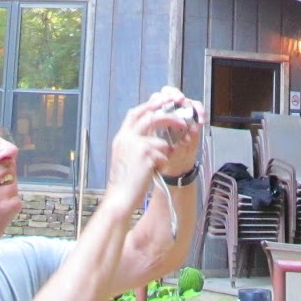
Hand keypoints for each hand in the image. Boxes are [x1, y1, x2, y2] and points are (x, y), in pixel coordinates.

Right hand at [104, 88, 203, 213]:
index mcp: (121, 137)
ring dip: (165, 153)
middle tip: (181, 121)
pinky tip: (154, 173)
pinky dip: (163, 164)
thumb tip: (152, 137)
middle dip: (169, 118)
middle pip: (151, 117)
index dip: (150, 106)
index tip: (163, 102)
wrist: (119, 198)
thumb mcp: (124, 157)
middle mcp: (127, 138)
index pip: (135, 113)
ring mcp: (137, 146)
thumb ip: (134, 144)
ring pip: (161, 141)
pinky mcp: (146, 156)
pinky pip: (164, 155)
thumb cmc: (124, 182)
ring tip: (158, 164)